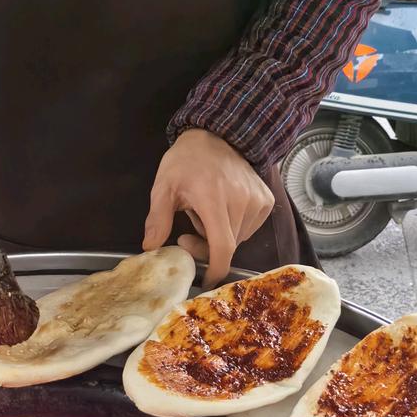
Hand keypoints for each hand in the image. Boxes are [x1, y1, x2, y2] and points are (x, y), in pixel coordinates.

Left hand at [143, 129, 273, 285]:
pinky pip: (250, 227)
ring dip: (221, 236)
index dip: (215, 269)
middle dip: (206, 247)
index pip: (222, 245)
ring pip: (239, 238)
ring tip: (206, 213)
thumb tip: (150, 248)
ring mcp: (257, 200)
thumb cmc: (186, 161)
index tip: (206, 282)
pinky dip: (235, 226)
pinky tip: (224, 208)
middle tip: (187, 234)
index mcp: (213, 198)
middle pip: (227, 245)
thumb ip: (157, 218)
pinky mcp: (267, 200)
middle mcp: (241, 200)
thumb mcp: (164, 185)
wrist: (217, 135)